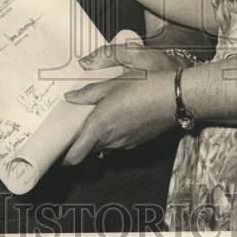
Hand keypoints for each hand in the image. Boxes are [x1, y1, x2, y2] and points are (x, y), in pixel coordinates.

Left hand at [62, 42, 178, 163]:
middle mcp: (112, 139)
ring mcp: (126, 143)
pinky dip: (112, 135)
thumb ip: (90, 90)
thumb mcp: (115, 80)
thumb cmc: (147, 83)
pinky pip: (118, 142)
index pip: (76, 155)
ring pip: (103, 146)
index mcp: (100, 125)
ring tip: (96, 117)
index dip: (64, 156)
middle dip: (80, 141)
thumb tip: (70, 96)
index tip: (58, 147)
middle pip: (88, 150)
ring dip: (97, 137)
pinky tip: (117, 116)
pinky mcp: (138, 141)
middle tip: (74, 125)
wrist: (178, 95)